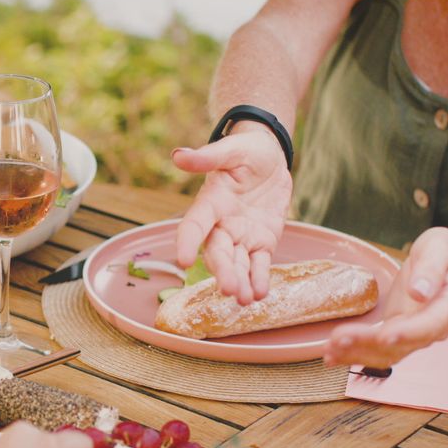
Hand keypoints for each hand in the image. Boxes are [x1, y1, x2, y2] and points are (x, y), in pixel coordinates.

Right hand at [171, 121, 291, 303]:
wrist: (270, 157)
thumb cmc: (246, 150)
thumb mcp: (230, 149)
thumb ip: (207, 157)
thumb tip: (178, 155)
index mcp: (210, 203)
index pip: (194, 225)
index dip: (186, 243)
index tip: (182, 261)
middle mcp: (222, 225)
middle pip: (218, 253)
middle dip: (222, 271)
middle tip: (228, 289)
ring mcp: (242, 236)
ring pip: (238, 263)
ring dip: (240, 282)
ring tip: (244, 299)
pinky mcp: (262, 242)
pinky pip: (259, 264)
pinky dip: (259, 279)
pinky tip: (260, 294)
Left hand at [325, 227, 447, 367]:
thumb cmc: (446, 252)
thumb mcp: (440, 249)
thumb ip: (431, 270)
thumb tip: (420, 292)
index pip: (429, 325)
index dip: (407, 333)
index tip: (385, 336)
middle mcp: (434, 327)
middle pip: (402, 344)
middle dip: (368, 345)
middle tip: (337, 341)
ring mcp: (415, 333)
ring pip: (387, 353)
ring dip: (357, 355)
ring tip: (328, 354)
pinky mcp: (397, 331)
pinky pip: (377, 348)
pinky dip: (354, 353)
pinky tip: (331, 355)